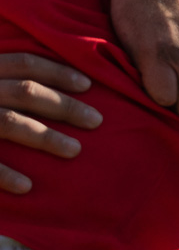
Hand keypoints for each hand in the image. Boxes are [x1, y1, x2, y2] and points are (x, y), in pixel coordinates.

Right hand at [0, 53, 101, 192]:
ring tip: (75, 151)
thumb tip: (58, 83)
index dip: (56, 72)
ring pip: (8, 122)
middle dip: (64, 106)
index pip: (22, 63)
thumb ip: (10, 83)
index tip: (89, 85)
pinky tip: (27, 186)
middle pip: (24, 91)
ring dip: (45, 137)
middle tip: (97, 121)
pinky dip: (3, 173)